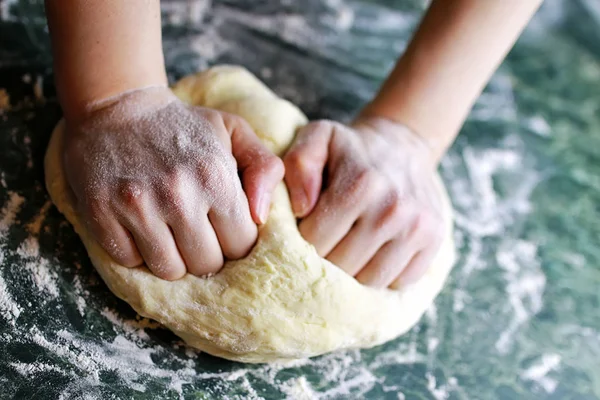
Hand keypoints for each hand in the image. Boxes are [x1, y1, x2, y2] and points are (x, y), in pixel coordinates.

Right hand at [64, 87, 282, 279]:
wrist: (118, 106)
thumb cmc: (184, 125)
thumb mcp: (235, 131)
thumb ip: (265, 168)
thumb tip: (260, 217)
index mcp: (216, 177)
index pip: (241, 245)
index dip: (235, 241)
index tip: (224, 227)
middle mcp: (178, 195)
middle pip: (206, 264)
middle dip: (207, 253)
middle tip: (197, 230)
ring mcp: (136, 206)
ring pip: (169, 270)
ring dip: (173, 258)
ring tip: (170, 231)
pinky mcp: (99, 213)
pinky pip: (129, 261)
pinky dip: (137, 252)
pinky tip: (140, 226)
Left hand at [284, 117, 444, 287]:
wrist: (401, 144)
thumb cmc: (349, 148)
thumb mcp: (318, 138)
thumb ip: (298, 163)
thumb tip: (301, 207)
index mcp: (360, 184)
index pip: (316, 240)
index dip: (303, 239)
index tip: (307, 227)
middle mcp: (393, 208)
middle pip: (343, 265)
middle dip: (326, 259)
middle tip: (326, 242)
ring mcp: (417, 227)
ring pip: (371, 281)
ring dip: (353, 274)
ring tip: (348, 250)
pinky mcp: (434, 239)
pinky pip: (399, 281)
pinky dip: (383, 276)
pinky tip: (374, 253)